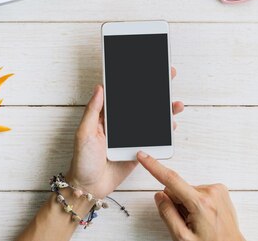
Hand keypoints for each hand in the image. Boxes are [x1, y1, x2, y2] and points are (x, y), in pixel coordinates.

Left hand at [66, 68, 183, 197]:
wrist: (89, 187)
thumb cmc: (82, 160)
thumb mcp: (84, 133)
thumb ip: (93, 111)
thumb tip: (100, 87)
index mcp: (106, 116)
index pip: (122, 94)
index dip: (134, 81)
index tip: (146, 69)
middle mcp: (120, 123)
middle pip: (141, 103)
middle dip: (156, 90)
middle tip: (169, 77)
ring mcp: (131, 136)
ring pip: (151, 119)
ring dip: (164, 110)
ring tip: (175, 103)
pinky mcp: (139, 149)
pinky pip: (154, 137)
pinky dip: (165, 131)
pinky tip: (171, 124)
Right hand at [137, 152, 244, 240]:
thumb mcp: (182, 238)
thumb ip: (168, 215)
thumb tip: (159, 196)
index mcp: (200, 204)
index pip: (171, 180)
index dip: (154, 167)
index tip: (143, 156)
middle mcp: (211, 192)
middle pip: (178, 189)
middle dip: (177, 204)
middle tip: (186, 222)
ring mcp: (217, 190)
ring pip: (187, 191)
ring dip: (188, 205)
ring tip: (198, 221)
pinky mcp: (220, 190)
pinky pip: (198, 191)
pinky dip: (197, 202)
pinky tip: (203, 216)